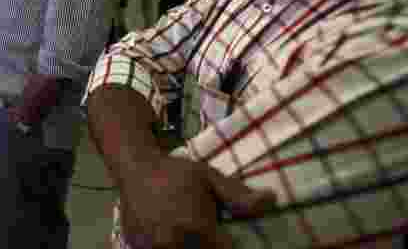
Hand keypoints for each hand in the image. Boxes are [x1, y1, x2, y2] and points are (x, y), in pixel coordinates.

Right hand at [119, 155, 276, 248]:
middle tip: (205, 231)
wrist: (134, 167)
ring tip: (187, 231)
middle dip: (209, 245)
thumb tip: (273, 200)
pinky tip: (170, 234)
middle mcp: (175, 243)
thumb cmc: (175, 171)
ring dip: (190, 246)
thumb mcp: (209, 177)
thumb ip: (239, 195)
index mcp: (197, 228)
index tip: (225, 236)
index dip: (228, 245)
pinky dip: (171, 245)